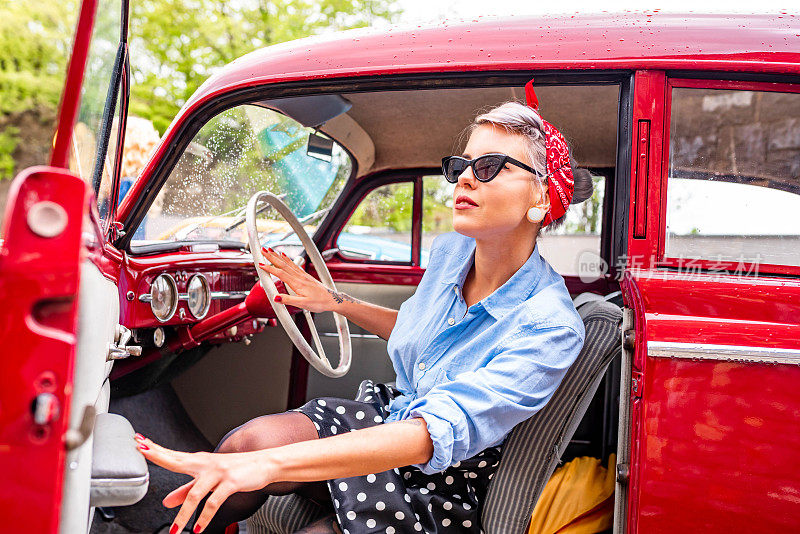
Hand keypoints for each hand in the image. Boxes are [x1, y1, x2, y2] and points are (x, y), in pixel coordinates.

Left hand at [134, 434, 277, 532]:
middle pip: (177, 460)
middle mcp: (205, 464)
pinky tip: (198, 527)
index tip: (138, 442)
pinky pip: (214, 502)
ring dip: (183, 514)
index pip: (172, 455)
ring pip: (195, 494)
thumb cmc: (235, 470)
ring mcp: (218, 472)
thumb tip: (166, 501)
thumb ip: (186, 490)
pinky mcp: (230, 482)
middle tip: (141, 450)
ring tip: (175, 530)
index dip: (155, 449)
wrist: (263, 464)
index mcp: (198, 462)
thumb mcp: (208, 479)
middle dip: (158, 455)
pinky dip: (205, 517)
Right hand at [258, 246, 347, 312]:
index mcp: (298, 284)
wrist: (332, 300)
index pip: (281, 274)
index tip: (260, 264)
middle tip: (263, 250)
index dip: (270, 268)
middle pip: (283, 265)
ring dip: (278, 256)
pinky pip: (294, 265)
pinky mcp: (306, 276)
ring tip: (270, 250)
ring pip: (288, 263)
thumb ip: (288, 300)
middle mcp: (300, 277)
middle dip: (272, 257)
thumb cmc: (320, 303)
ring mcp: (303, 275)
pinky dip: (287, 259)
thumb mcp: (303, 305)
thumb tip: (276, 297)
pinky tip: (285, 256)